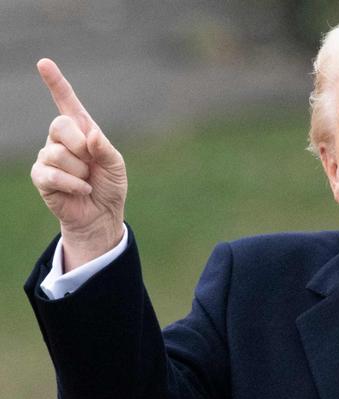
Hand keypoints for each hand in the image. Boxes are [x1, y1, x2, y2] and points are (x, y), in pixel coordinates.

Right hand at [31, 58, 126, 270]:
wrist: (102, 214)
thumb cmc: (109, 186)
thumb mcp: (116, 166)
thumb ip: (106, 148)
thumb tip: (91, 135)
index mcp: (82, 130)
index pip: (66, 102)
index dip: (56, 83)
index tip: (44, 63)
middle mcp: (61, 139)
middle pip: (60, 125)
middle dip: (81, 146)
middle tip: (91, 163)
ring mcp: (48, 156)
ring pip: (57, 153)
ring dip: (80, 172)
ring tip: (86, 180)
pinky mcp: (41, 176)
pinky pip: (52, 173)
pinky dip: (73, 184)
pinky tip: (82, 190)